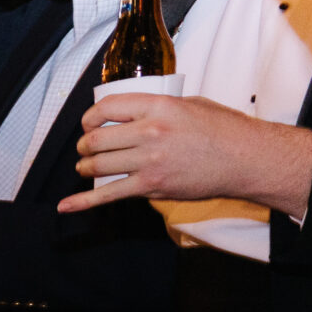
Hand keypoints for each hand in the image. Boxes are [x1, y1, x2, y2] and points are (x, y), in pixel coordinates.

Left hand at [58, 93, 311, 218]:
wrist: (246, 159)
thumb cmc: (223, 129)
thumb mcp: (190, 105)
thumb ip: (156, 108)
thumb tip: (128, 113)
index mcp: (159, 107)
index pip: (107, 107)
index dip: (90, 117)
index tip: (90, 124)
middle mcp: (150, 132)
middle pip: (96, 139)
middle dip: (85, 146)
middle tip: (88, 149)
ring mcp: (149, 161)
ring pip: (96, 165)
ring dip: (85, 167)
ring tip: (87, 167)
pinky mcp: (151, 186)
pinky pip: (107, 195)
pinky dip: (82, 202)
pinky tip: (65, 206)